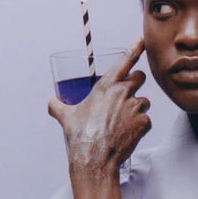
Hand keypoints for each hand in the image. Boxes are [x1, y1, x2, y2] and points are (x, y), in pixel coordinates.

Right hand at [47, 38, 151, 178]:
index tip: (142, 40)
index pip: (124, 61)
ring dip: (138, 108)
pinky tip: (129, 134)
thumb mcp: (66, 117)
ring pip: (145, 101)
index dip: (134, 48)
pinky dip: (140, 127)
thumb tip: (51, 102)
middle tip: (128, 95)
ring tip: (124, 121)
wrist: (94, 158)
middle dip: (136, 83)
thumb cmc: (81, 136)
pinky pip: (147, 121)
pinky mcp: (143, 123)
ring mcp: (134, 108)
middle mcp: (122, 93)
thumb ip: (58, 106)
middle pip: (140, 77)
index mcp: (105, 86)